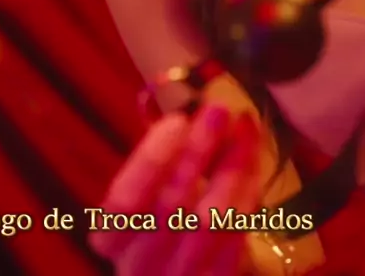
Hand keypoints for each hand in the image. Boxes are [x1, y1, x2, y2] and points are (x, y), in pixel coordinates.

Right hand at [89, 104, 259, 275]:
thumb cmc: (155, 221)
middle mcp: (140, 267)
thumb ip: (160, 157)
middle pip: (172, 208)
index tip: (178, 120)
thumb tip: (186, 106)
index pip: (125, 202)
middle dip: (198, 152)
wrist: (173, 270)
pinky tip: (252, 163)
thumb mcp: (146, 190)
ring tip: (244, 129)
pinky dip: (247, 195)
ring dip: (232, 168)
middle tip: (218, 110)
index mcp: (111, 239)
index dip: (152, 160)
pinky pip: (237, 237)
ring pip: (210, 222)